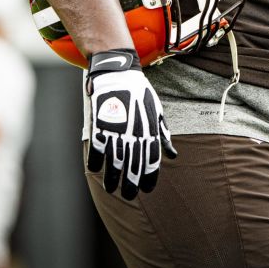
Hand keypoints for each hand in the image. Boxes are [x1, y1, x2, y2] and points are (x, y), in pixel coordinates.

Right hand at [86, 49, 176, 198]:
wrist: (118, 72)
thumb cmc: (140, 93)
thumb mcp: (157, 112)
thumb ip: (163, 135)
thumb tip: (173, 155)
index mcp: (150, 129)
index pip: (152, 159)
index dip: (150, 177)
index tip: (147, 189)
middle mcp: (134, 131)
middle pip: (133, 164)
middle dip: (131, 183)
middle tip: (129, 195)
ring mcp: (116, 128)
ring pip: (114, 160)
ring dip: (112, 177)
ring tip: (111, 189)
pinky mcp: (99, 124)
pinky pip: (96, 147)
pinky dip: (95, 160)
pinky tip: (95, 169)